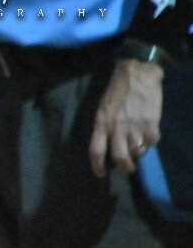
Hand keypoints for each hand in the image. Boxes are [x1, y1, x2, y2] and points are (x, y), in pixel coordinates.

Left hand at [88, 58, 163, 176]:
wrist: (137, 74)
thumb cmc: (117, 89)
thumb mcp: (103, 107)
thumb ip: (105, 125)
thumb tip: (109, 142)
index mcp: (101, 123)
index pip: (95, 150)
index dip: (97, 166)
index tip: (101, 173)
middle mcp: (116, 128)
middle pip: (119, 157)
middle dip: (124, 167)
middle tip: (127, 168)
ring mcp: (134, 127)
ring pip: (137, 151)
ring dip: (139, 151)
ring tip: (139, 145)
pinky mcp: (151, 124)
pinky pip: (152, 142)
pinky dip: (151, 140)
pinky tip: (150, 133)